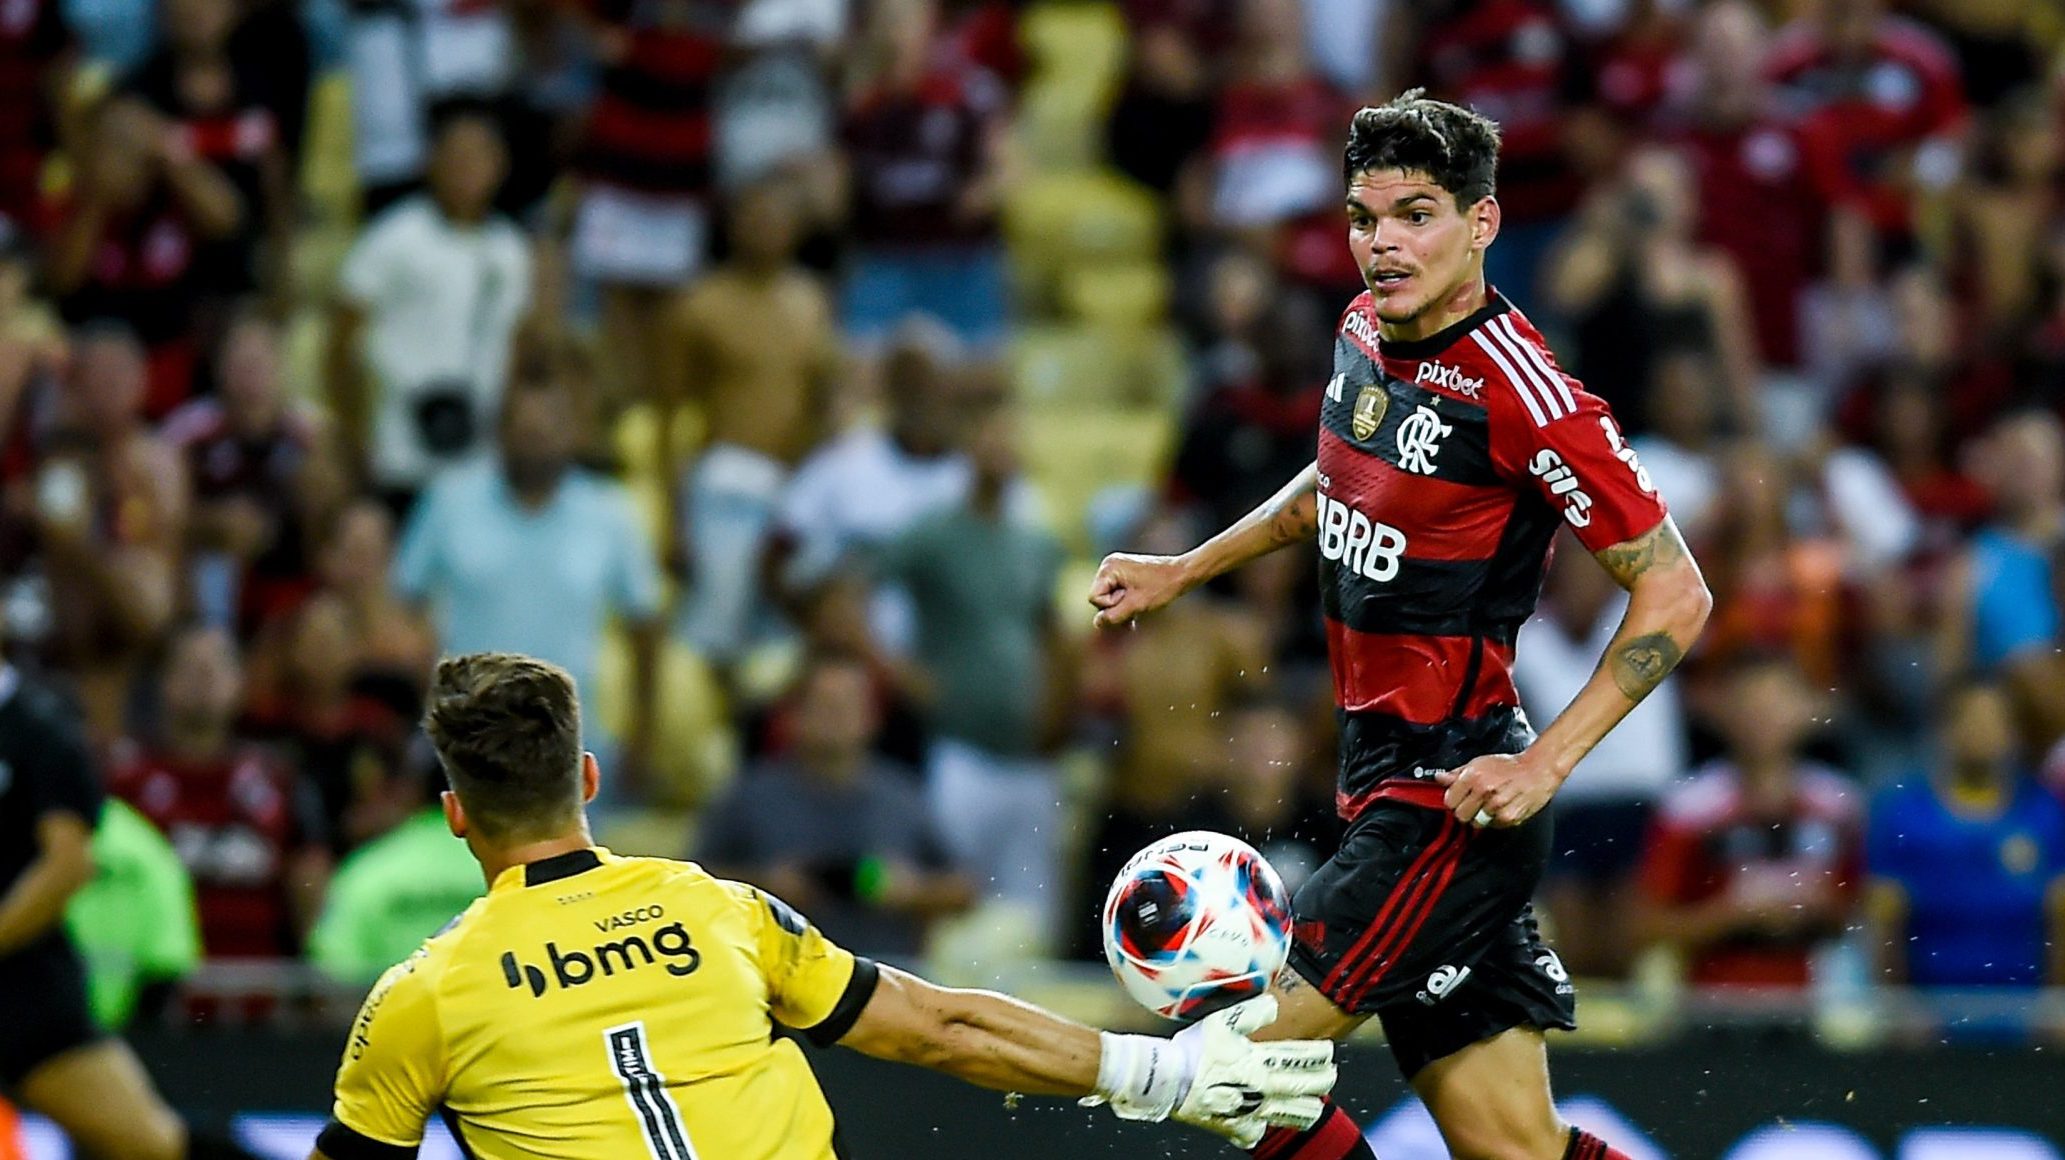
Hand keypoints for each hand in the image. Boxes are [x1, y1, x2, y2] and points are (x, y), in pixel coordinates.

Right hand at [1087, 995, 1334, 1147]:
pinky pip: (1258, 1133)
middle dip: (1324, 1080)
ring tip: (1315, 1105)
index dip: (1320, 1055)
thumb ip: (1251, 1012)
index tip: (1329, 1052)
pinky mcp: (1237, 1129)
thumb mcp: (1221, 1021)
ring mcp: (1252, 1113)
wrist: (1166, 1082)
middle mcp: (1262, 1090)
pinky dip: (1264, 1127)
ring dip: (1308, 1109)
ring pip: (1292, 1116)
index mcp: (1260, 1062)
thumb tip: (1274, 1006)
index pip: (1302, 1058)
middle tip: (1330, 1075)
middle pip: (1306, 1088)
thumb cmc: (1193, 1050)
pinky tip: (1264, 1121)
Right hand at [1088, 552, 1193, 628]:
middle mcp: (1109, 564)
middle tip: (1137, 606)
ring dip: (1122, 608)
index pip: (1094, 598)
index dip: (1111, 606)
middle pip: (1100, 598)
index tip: (1131, 600)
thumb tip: (1096, 623)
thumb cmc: (1161, 587)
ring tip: (1139, 609)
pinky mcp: (1125, 573)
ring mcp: (1117, 567)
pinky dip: (1125, 603)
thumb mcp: (1135, 606)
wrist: (1182, 574)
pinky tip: (1137, 610)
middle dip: (1116, 608)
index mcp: (1109, 568)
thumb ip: (1113, 616)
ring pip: (1108, 598)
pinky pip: (1116, 593)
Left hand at [1436, 751, 1564, 827]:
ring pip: (1476, 823)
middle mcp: (1484, 791)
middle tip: (1473, 804)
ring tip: (1490, 805)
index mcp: (1474, 776)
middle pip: (1460, 815)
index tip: (1458, 799)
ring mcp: (1496, 806)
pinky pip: (1492, 826)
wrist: (1539, 769)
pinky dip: (1495, 821)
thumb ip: (1458, 773)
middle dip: (1464, 811)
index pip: (1449, 800)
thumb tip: (1440, 778)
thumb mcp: (1481, 762)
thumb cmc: (1511, 766)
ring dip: (1480, 817)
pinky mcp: (1509, 818)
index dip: (1453, 800)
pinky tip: (1501, 808)